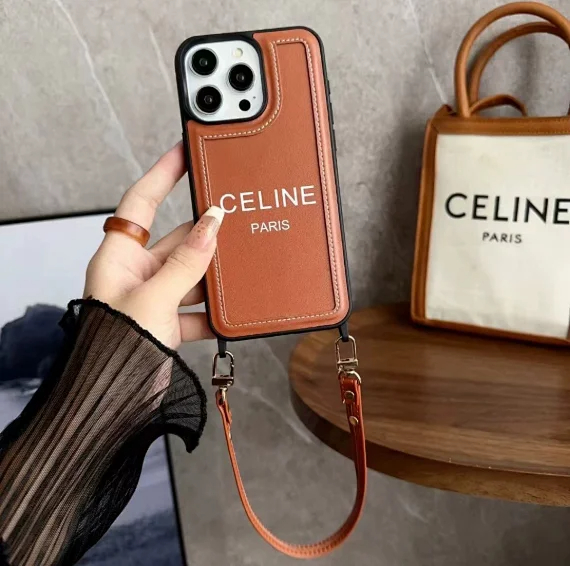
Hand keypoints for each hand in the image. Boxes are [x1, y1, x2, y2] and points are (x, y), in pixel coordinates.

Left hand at [84, 142, 223, 348]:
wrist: (113, 398)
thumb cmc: (114, 347)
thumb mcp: (156, 296)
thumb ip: (188, 261)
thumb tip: (212, 222)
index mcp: (119, 257)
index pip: (141, 202)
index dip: (163, 174)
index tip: (184, 153)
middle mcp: (136, 273)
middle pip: (177, 241)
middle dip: (204, 236)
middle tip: (232, 219)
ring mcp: (154, 297)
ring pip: (192, 274)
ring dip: (212, 276)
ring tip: (237, 269)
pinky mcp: (169, 321)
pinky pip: (198, 306)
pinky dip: (213, 310)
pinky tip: (230, 311)